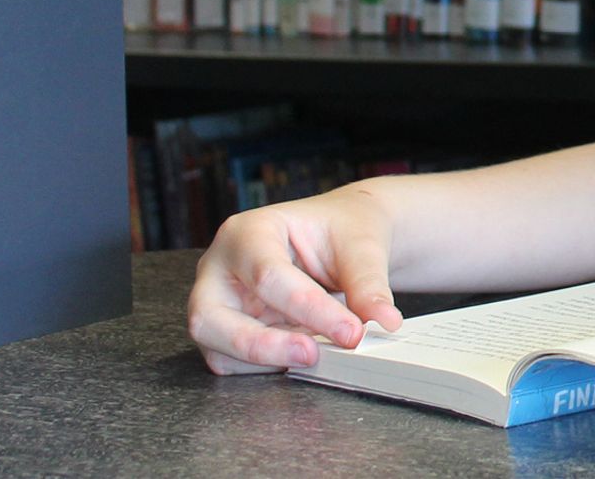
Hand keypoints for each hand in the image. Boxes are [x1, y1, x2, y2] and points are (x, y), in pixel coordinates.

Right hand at [185, 184, 403, 374]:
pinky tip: (305, 350)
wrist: (342, 236)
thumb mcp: (361, 246)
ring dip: (266, 359)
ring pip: (216, 346)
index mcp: (247, 232)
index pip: (267, 276)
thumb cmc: (342, 231)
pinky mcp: (226, 330)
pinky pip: (231, 361)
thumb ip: (368, 283)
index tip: (351, 333)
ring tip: (319, 351)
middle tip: (313, 356)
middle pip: (210, 317)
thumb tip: (384, 321)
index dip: (309, 310)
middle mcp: (220, 267)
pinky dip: (267, 364)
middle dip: (261, 345)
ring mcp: (217, 301)